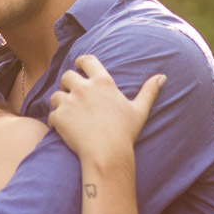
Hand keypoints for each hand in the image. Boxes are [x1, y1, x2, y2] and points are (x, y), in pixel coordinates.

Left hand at [47, 54, 163, 165]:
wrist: (107, 153)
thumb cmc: (125, 132)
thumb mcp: (140, 110)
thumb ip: (149, 91)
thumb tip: (162, 77)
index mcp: (102, 82)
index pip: (87, 61)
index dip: (81, 62)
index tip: (79, 66)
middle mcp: (83, 88)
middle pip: (66, 76)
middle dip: (67, 84)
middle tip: (72, 94)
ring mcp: (69, 101)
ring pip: (56, 95)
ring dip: (60, 102)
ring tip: (68, 113)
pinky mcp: (58, 116)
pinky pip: (51, 114)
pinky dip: (55, 121)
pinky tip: (62, 128)